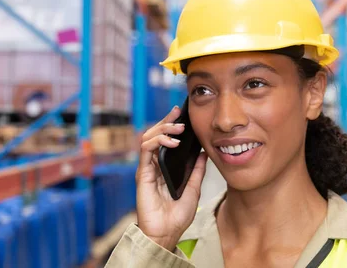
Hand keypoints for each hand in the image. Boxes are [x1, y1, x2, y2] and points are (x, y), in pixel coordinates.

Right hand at [135, 106, 207, 250]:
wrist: (167, 233)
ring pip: (148, 137)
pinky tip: (172, 142)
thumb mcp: (194, 189)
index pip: (165, 140)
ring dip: (162, 129)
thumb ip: (197, 171)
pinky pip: (146, 149)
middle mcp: (153, 165)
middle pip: (155, 134)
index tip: (181, 113)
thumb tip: (204, 153)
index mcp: (164, 167)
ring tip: (178, 128)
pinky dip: (158, 141)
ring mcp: (147, 168)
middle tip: (178, 114)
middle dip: (166, 121)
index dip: (170, 124)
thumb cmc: (177, 216)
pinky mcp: (142, 173)